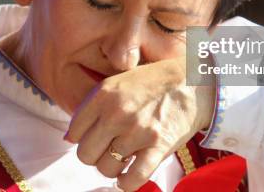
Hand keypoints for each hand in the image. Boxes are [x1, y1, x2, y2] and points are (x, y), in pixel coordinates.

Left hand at [66, 56, 215, 190]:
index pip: (75, 132)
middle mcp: (116, 113)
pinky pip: (132, 179)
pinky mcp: (157, 147)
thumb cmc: (154, 82)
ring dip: (114, 168)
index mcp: (103, 94)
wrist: (194, 81)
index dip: (84, 138)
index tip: (97, 136)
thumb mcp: (119, 83)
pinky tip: (132, 172)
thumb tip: (70, 137)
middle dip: (96, 155)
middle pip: (86, 155)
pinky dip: (128, 182)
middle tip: (110, 149)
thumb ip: (93, 106)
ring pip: (106, 169)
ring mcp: (137, 131)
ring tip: (126, 156)